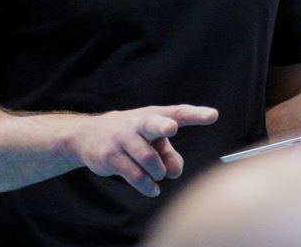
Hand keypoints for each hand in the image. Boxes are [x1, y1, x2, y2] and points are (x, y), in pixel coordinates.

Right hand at [69, 105, 217, 196]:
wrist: (87, 135)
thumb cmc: (131, 136)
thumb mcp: (151, 140)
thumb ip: (168, 154)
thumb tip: (175, 172)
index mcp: (152, 116)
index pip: (177, 113)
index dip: (195, 114)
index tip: (213, 115)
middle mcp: (137, 124)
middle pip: (152, 124)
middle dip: (161, 126)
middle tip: (170, 128)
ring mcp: (122, 139)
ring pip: (148, 159)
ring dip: (158, 173)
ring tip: (157, 176)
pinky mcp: (110, 157)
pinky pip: (135, 175)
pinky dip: (148, 186)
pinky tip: (152, 188)